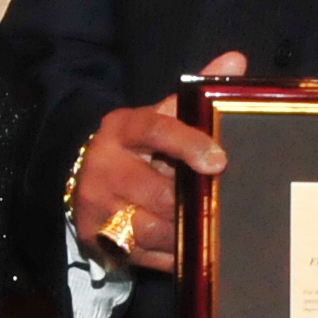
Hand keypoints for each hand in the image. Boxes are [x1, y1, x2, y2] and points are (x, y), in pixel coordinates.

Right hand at [79, 52, 245, 272]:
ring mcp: (99, 207)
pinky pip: (146, 257)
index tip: (220, 161)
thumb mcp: (158, 117)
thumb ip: (195, 95)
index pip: (156, 131)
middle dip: (193, 202)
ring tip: (209, 227)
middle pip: (159, 193)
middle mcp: (105, 168)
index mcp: (123, 129)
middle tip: (221, 204)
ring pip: (153, 229)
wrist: (81, 177)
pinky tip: (191, 249)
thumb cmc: (136, 147)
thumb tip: (236, 60)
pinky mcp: (100, 241)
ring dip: (185, 232)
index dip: (189, 144)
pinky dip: (174, 256)